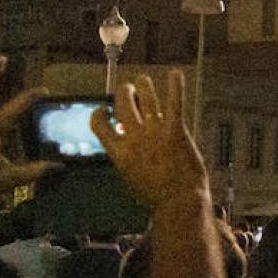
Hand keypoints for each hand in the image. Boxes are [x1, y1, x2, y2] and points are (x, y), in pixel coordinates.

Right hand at [91, 72, 208, 212]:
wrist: (178, 203)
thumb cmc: (155, 198)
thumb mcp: (130, 180)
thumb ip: (126, 161)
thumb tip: (124, 150)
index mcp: (119, 152)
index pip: (100, 124)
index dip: (100, 113)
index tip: (104, 109)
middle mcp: (134, 138)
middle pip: (123, 103)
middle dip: (124, 92)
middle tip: (128, 88)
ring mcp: (155, 132)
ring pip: (146, 98)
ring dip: (143, 85)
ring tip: (143, 81)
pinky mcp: (175, 131)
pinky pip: (174, 103)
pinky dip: (175, 87)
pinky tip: (175, 74)